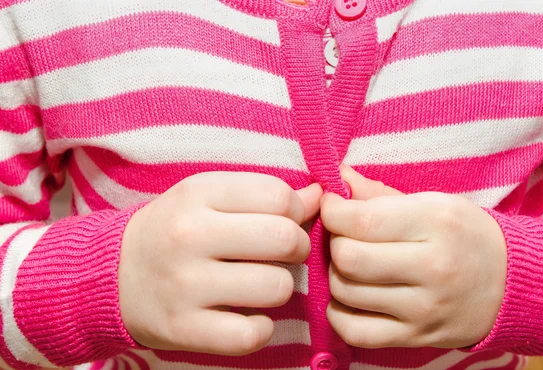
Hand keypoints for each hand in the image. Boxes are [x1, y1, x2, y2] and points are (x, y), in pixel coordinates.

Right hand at [119, 172, 321, 354]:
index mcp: (197, 193)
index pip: (278, 195)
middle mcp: (189, 236)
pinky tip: (248, 315)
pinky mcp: (182, 328)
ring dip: (280, 287)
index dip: (294, 210)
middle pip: (284, 239)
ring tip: (260, 283)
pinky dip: (261, 328)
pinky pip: (252, 334)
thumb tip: (318, 196)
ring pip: (277, 287)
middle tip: (283, 253)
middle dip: (297, 247)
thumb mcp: (208, 196)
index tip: (284, 220)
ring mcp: (184, 285)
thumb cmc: (175, 229)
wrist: (113, 274)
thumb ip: (262, 192)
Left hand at [322, 166, 506, 348]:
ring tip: (352, 264)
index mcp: (436, 223)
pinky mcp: (416, 338)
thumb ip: (379, 194)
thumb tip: (335, 178)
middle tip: (344, 236)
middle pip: (348, 258)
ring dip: (336, 275)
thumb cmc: (466, 234)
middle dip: (334, 242)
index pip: (361, 221)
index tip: (333, 207)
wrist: (512, 284)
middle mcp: (432, 268)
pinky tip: (351, 297)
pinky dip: (339, 313)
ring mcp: (424, 309)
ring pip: (345, 293)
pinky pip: (355, 332)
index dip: (332, 211)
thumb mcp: (433, 202)